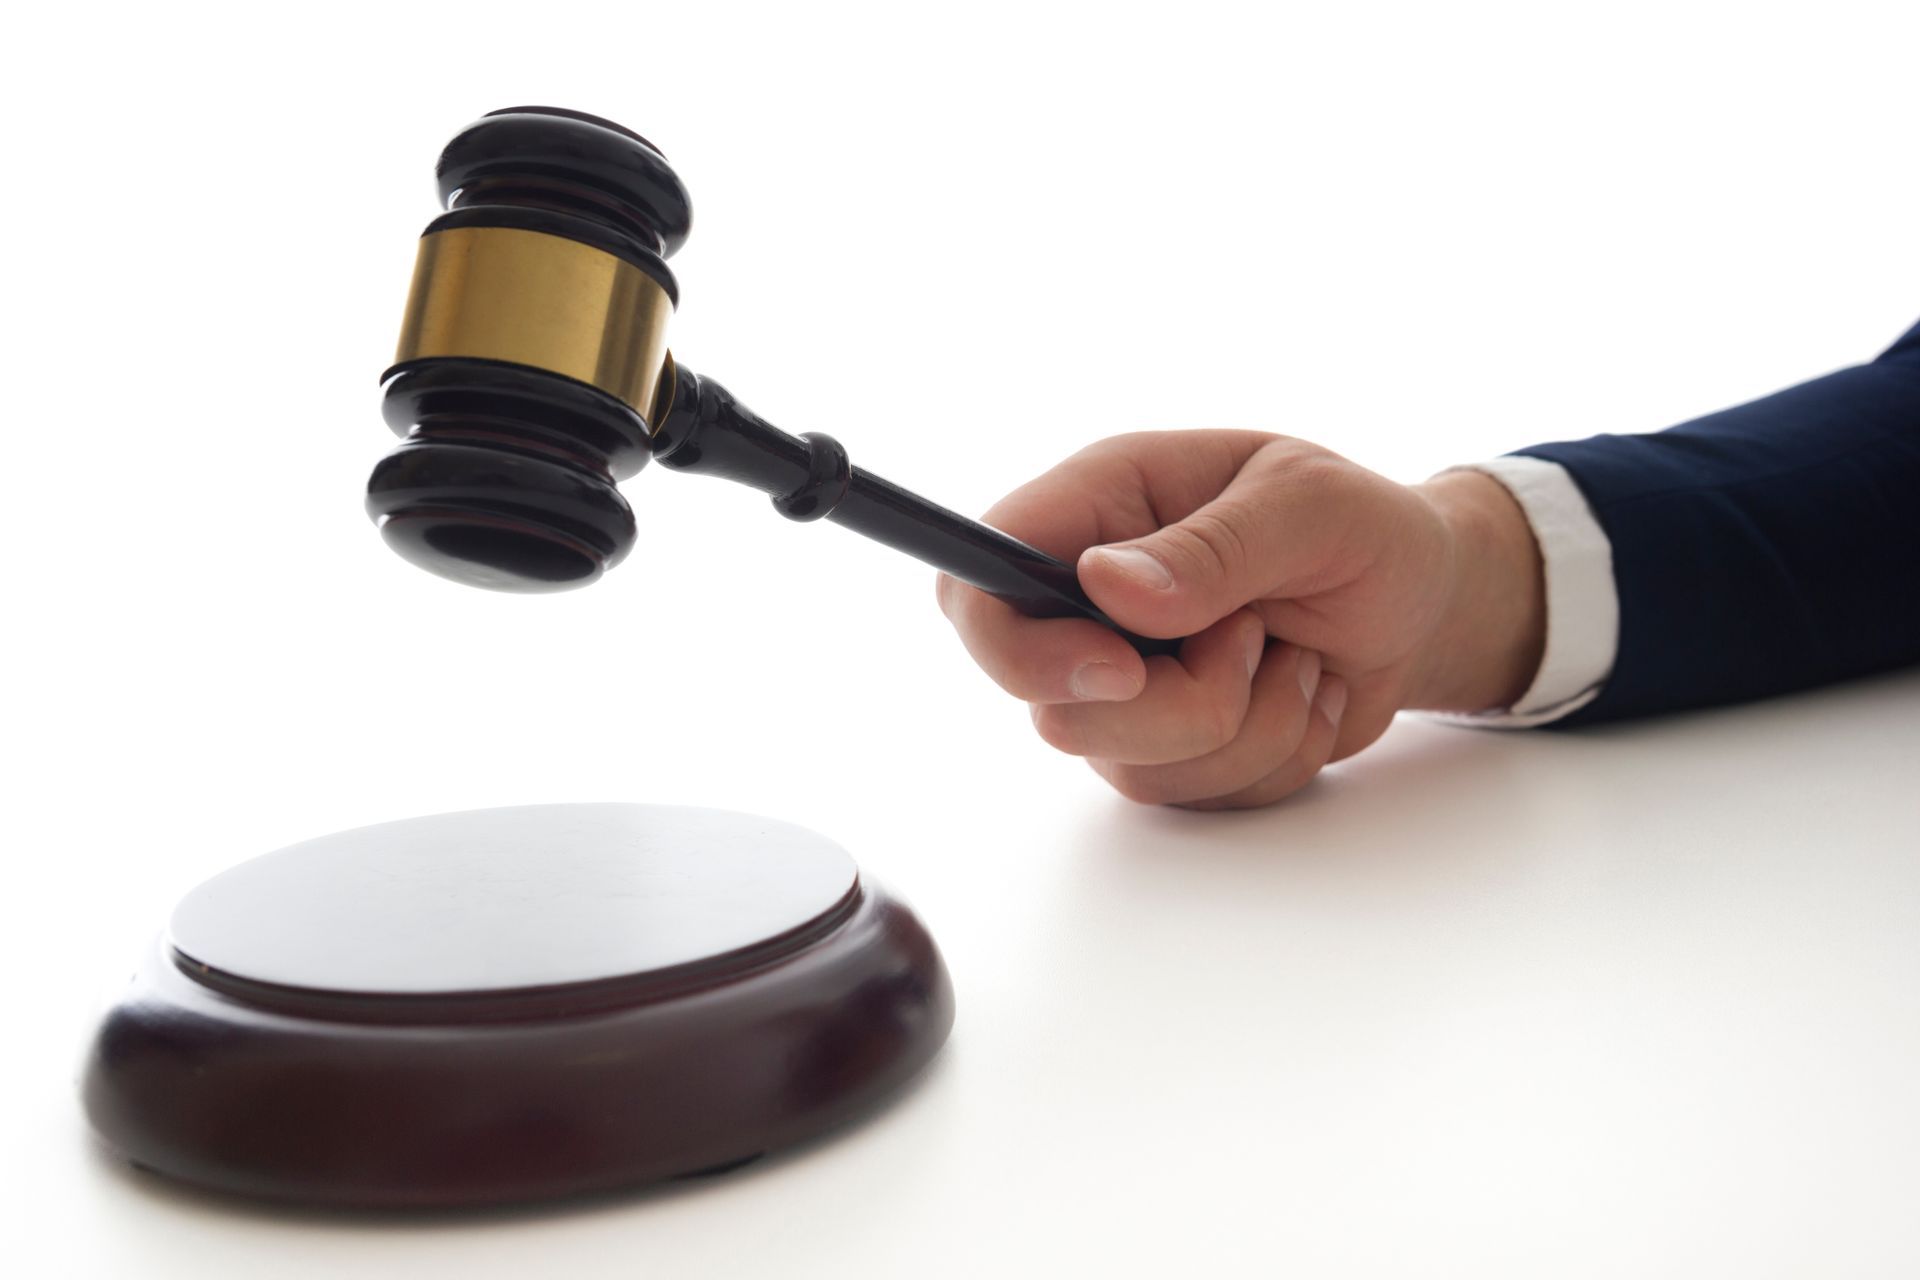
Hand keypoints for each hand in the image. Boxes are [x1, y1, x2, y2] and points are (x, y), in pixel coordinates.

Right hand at [936, 431, 1544, 807]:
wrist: (1422, 605)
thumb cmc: (1365, 532)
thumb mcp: (1311, 507)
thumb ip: (1213, 546)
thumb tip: (1107, 585)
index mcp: (1099, 509)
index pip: (975, 584)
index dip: (1014, 646)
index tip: (1119, 670)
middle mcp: (1090, 602)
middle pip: (1053, 707)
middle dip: (1179, 703)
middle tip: (1259, 638)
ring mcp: (1122, 686)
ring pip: (1128, 765)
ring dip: (1246, 724)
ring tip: (1293, 655)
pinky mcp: (1167, 748)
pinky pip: (1195, 797)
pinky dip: (1273, 757)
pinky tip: (1302, 693)